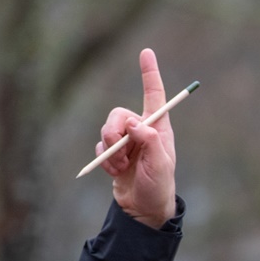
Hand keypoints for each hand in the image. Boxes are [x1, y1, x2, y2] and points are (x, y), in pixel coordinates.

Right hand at [97, 48, 177, 227]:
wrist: (144, 209)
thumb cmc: (159, 187)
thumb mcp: (160, 165)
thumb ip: (149, 142)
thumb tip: (135, 123)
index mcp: (158, 129)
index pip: (154, 96)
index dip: (150, 74)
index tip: (146, 52)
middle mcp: (141, 131)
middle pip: (118, 114)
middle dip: (113, 130)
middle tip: (119, 149)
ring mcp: (125, 141)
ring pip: (106, 129)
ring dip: (110, 150)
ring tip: (122, 167)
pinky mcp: (112, 153)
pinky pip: (99, 147)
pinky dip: (103, 160)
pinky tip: (114, 172)